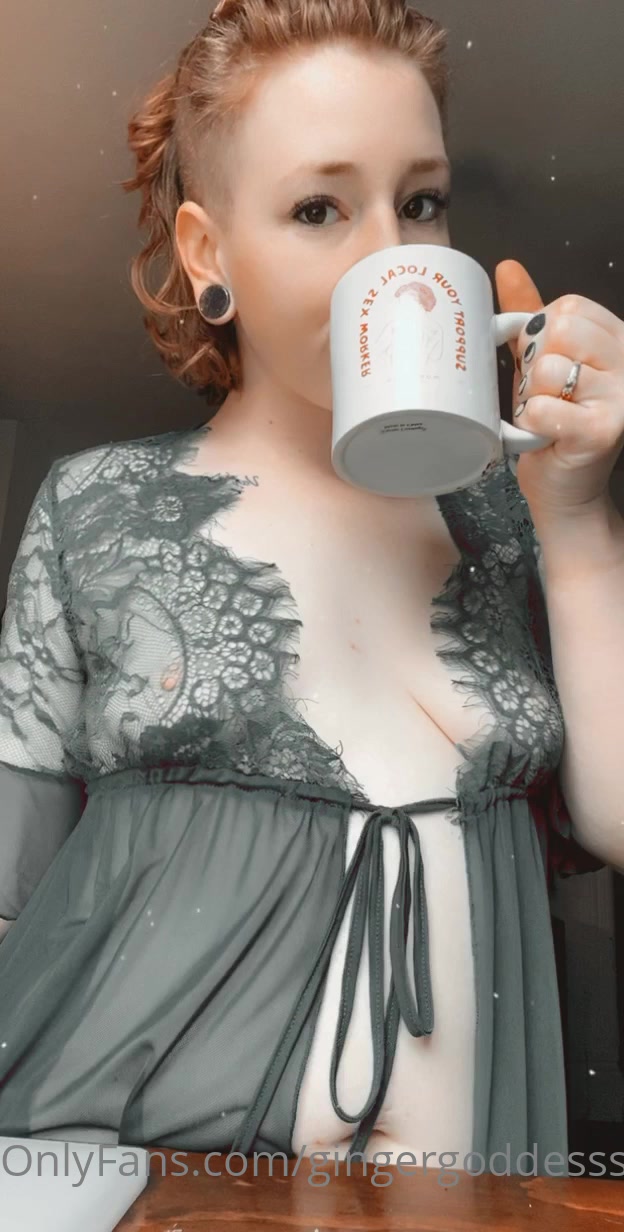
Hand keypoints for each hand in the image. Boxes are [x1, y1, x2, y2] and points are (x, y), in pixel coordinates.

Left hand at [494, 260, 623, 516]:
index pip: (568, 308)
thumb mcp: (542, 364)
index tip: (545, 366)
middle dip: (536, 365)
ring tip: (546, 417)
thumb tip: (508, 268)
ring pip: (547, 370)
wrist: (565, 490)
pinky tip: (544, 434)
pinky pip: (543, 408)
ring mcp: (621, 396)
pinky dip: (530, 423)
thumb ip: (529, 319)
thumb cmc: (555, 426)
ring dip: (532, 398)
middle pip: (559, 331)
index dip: (540, 335)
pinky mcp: (604, 430)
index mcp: (618, 340)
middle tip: (546, 396)